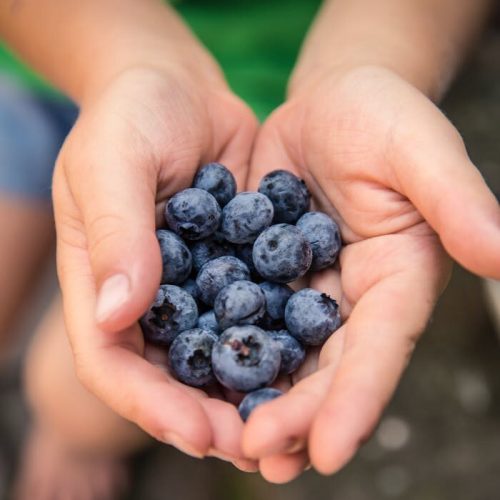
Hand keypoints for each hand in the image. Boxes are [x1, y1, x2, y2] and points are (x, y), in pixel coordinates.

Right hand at [53, 64, 257, 464]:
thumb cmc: (131, 114)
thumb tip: (117, 313)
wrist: (179, 88)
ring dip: (249, 395)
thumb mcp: (111, 160)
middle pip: (170, 376)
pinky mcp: (235, 267)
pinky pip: (257, 314)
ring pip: (217, 356)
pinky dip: (278, 345)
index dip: (150, 404)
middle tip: (254, 447)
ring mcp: (194, 286)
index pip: (113, 361)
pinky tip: (310, 367)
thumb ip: (115, 232)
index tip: (197, 433)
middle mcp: (148, 297)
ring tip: (288, 427)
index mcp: (102, 283)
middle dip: (207, 417)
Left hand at [243, 66, 499, 481]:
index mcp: (395, 278)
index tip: (328, 452)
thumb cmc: (381, 115)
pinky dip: (221, 345)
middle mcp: (351, 296)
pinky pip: (240, 314)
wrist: (330, 102)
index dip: (356, 400)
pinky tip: (196, 376)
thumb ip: (455, 201)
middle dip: (296, 413)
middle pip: (326, 366)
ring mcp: (304, 287)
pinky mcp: (263, 269)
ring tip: (229, 442)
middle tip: (259, 455)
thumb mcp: (418, 149)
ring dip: (256, 398)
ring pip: (281, 353)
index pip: (379, 348)